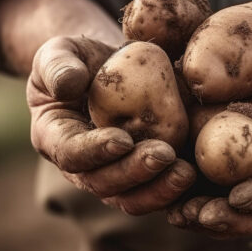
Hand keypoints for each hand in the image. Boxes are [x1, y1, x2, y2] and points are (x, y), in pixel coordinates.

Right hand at [27, 35, 195, 214]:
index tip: (122, 139)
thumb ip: (56, 66)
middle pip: (103, 183)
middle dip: (133, 172)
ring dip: (158, 190)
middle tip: (163, 155)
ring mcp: (113, 175)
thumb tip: (67, 86)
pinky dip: (175, 191)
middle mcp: (82, 166)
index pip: (70, 153)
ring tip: (185, 173)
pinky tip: (196, 176)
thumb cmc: (79, 59)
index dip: (94, 151)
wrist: (108, 68)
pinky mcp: (142, 176)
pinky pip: (156, 193)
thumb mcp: (58, 52)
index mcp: (54, 138)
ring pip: (131, 197)